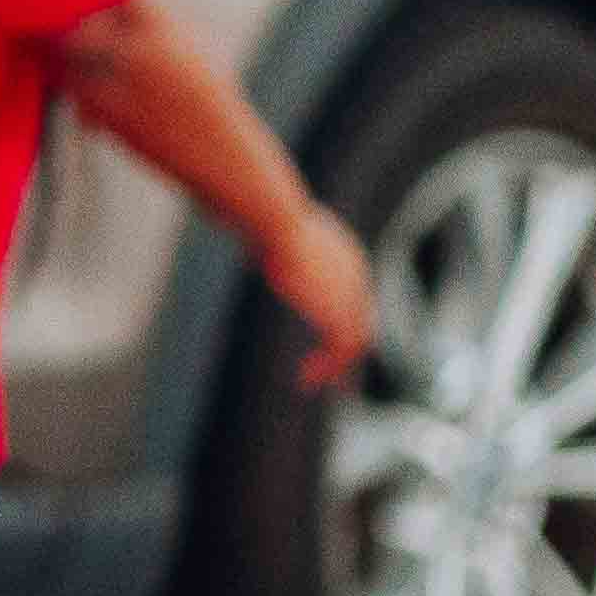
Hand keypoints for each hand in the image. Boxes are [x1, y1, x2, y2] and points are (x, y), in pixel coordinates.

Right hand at [264, 198, 375, 391]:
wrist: (277, 220)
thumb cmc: (261, 215)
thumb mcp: (265, 228)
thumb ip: (263, 239)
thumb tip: (235, 231)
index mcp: (345, 255)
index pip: (352, 295)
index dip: (339, 319)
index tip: (321, 339)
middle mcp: (356, 275)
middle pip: (359, 320)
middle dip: (343, 349)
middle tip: (327, 372)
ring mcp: (352, 294)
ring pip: (354, 340)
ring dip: (334, 365)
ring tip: (310, 381)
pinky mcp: (339, 312)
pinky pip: (341, 349)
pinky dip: (328, 367)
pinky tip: (306, 378)